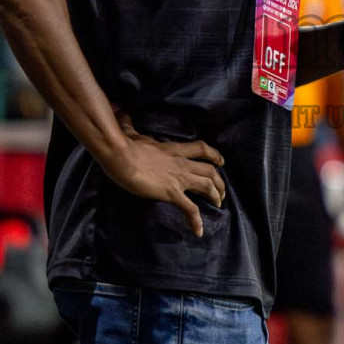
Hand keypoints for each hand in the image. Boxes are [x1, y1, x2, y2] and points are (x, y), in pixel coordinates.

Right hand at [103, 110, 226, 236]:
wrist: (121, 156)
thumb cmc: (125, 145)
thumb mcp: (131, 133)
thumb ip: (130, 125)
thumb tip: (122, 112)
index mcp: (174, 149)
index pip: (202, 149)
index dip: (215, 155)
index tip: (221, 162)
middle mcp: (181, 163)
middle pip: (210, 171)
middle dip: (220, 183)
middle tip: (221, 193)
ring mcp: (178, 178)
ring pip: (207, 186)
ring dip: (216, 196)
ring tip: (218, 206)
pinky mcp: (171, 193)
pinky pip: (190, 209)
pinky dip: (196, 221)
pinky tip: (198, 231)